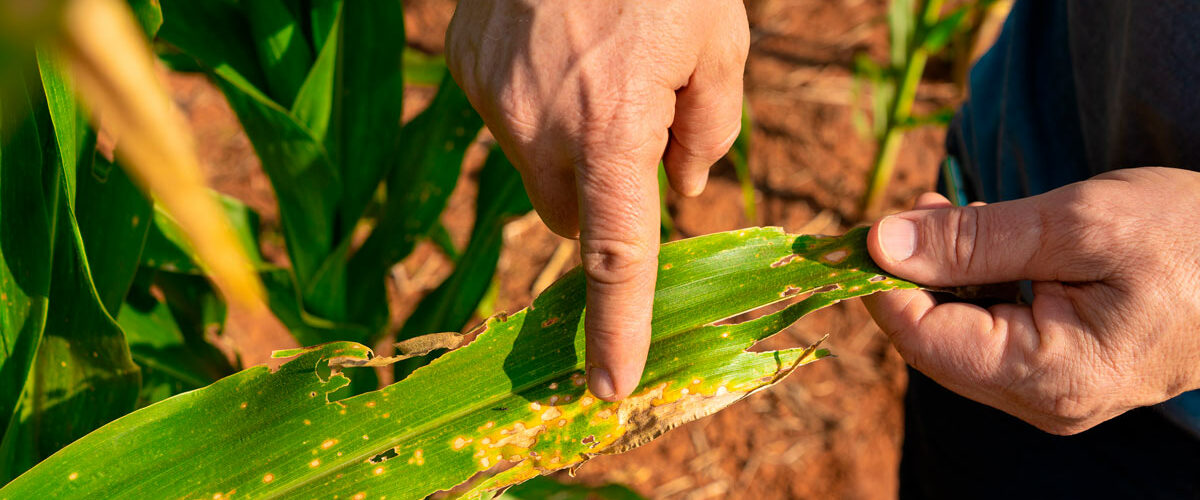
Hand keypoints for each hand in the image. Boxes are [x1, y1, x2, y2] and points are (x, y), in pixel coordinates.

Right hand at [446, 1, 748, 399]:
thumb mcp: (720, 43)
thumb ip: (710, 130)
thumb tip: (682, 185)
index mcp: (610, 127)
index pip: (617, 254)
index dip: (617, 325)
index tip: (608, 383)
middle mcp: (536, 125)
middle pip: (571, 218)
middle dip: (605, 202)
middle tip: (639, 135)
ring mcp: (489, 96)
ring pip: (535, 169)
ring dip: (568, 151)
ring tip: (598, 72)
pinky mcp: (463, 67)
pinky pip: (503, 119)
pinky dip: (535, 109)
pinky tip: (558, 50)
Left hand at [864, 167, 1199, 433]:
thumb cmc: (1188, 236)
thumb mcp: (1077, 223)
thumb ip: (974, 239)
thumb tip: (881, 244)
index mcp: (1050, 376)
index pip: (923, 340)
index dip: (881, 284)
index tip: (864, 227)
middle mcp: (1044, 401)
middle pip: (933, 344)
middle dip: (910, 277)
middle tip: (914, 209)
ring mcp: (1052, 393)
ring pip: (957, 337)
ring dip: (940, 276)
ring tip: (948, 214)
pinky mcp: (1059, 371)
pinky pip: (989, 334)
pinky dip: (973, 286)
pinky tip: (980, 242)